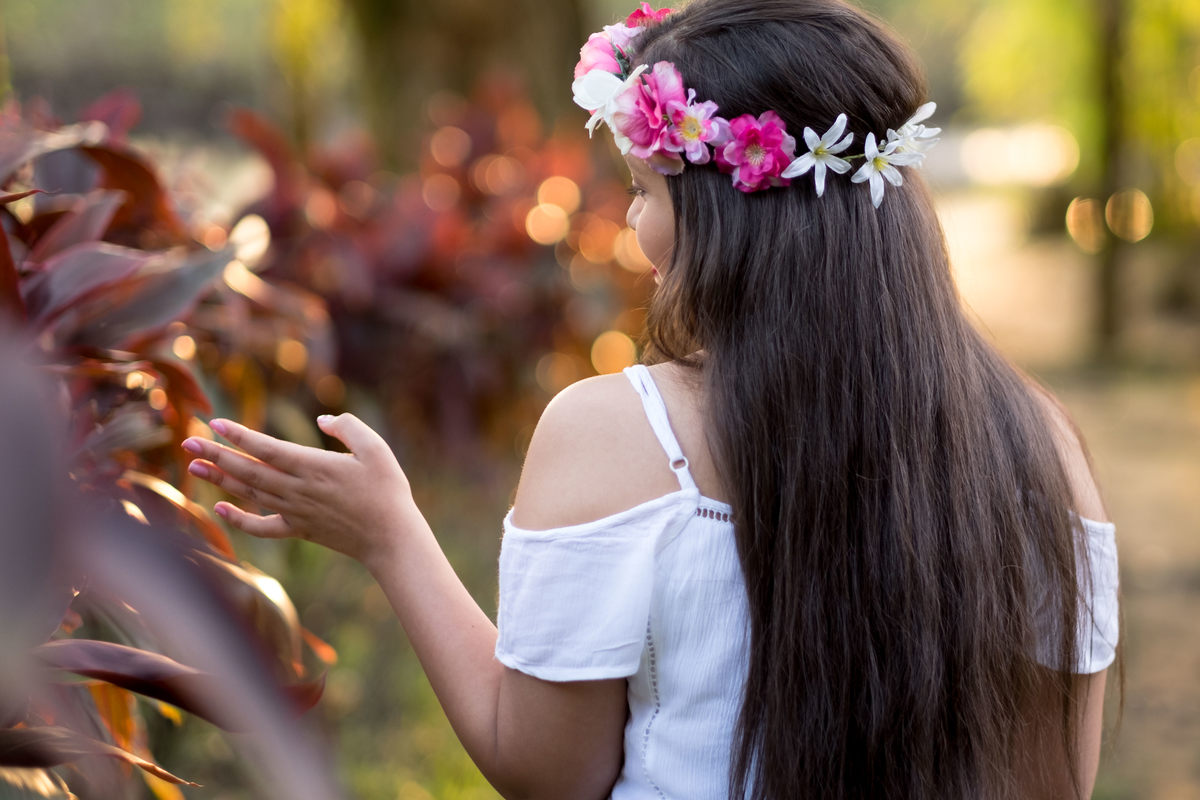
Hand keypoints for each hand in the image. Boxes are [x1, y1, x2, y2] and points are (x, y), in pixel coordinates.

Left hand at [182, 414, 416, 567]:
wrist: (391, 538)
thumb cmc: (388, 491)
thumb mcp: (377, 449)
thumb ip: (349, 427)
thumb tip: (322, 420)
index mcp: (315, 467)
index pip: (267, 448)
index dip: (240, 435)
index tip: (216, 423)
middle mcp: (298, 490)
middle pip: (249, 470)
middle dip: (217, 454)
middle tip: (188, 441)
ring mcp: (295, 512)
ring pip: (250, 493)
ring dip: (220, 479)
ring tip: (194, 466)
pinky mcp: (299, 530)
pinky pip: (262, 527)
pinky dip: (238, 520)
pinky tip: (220, 509)